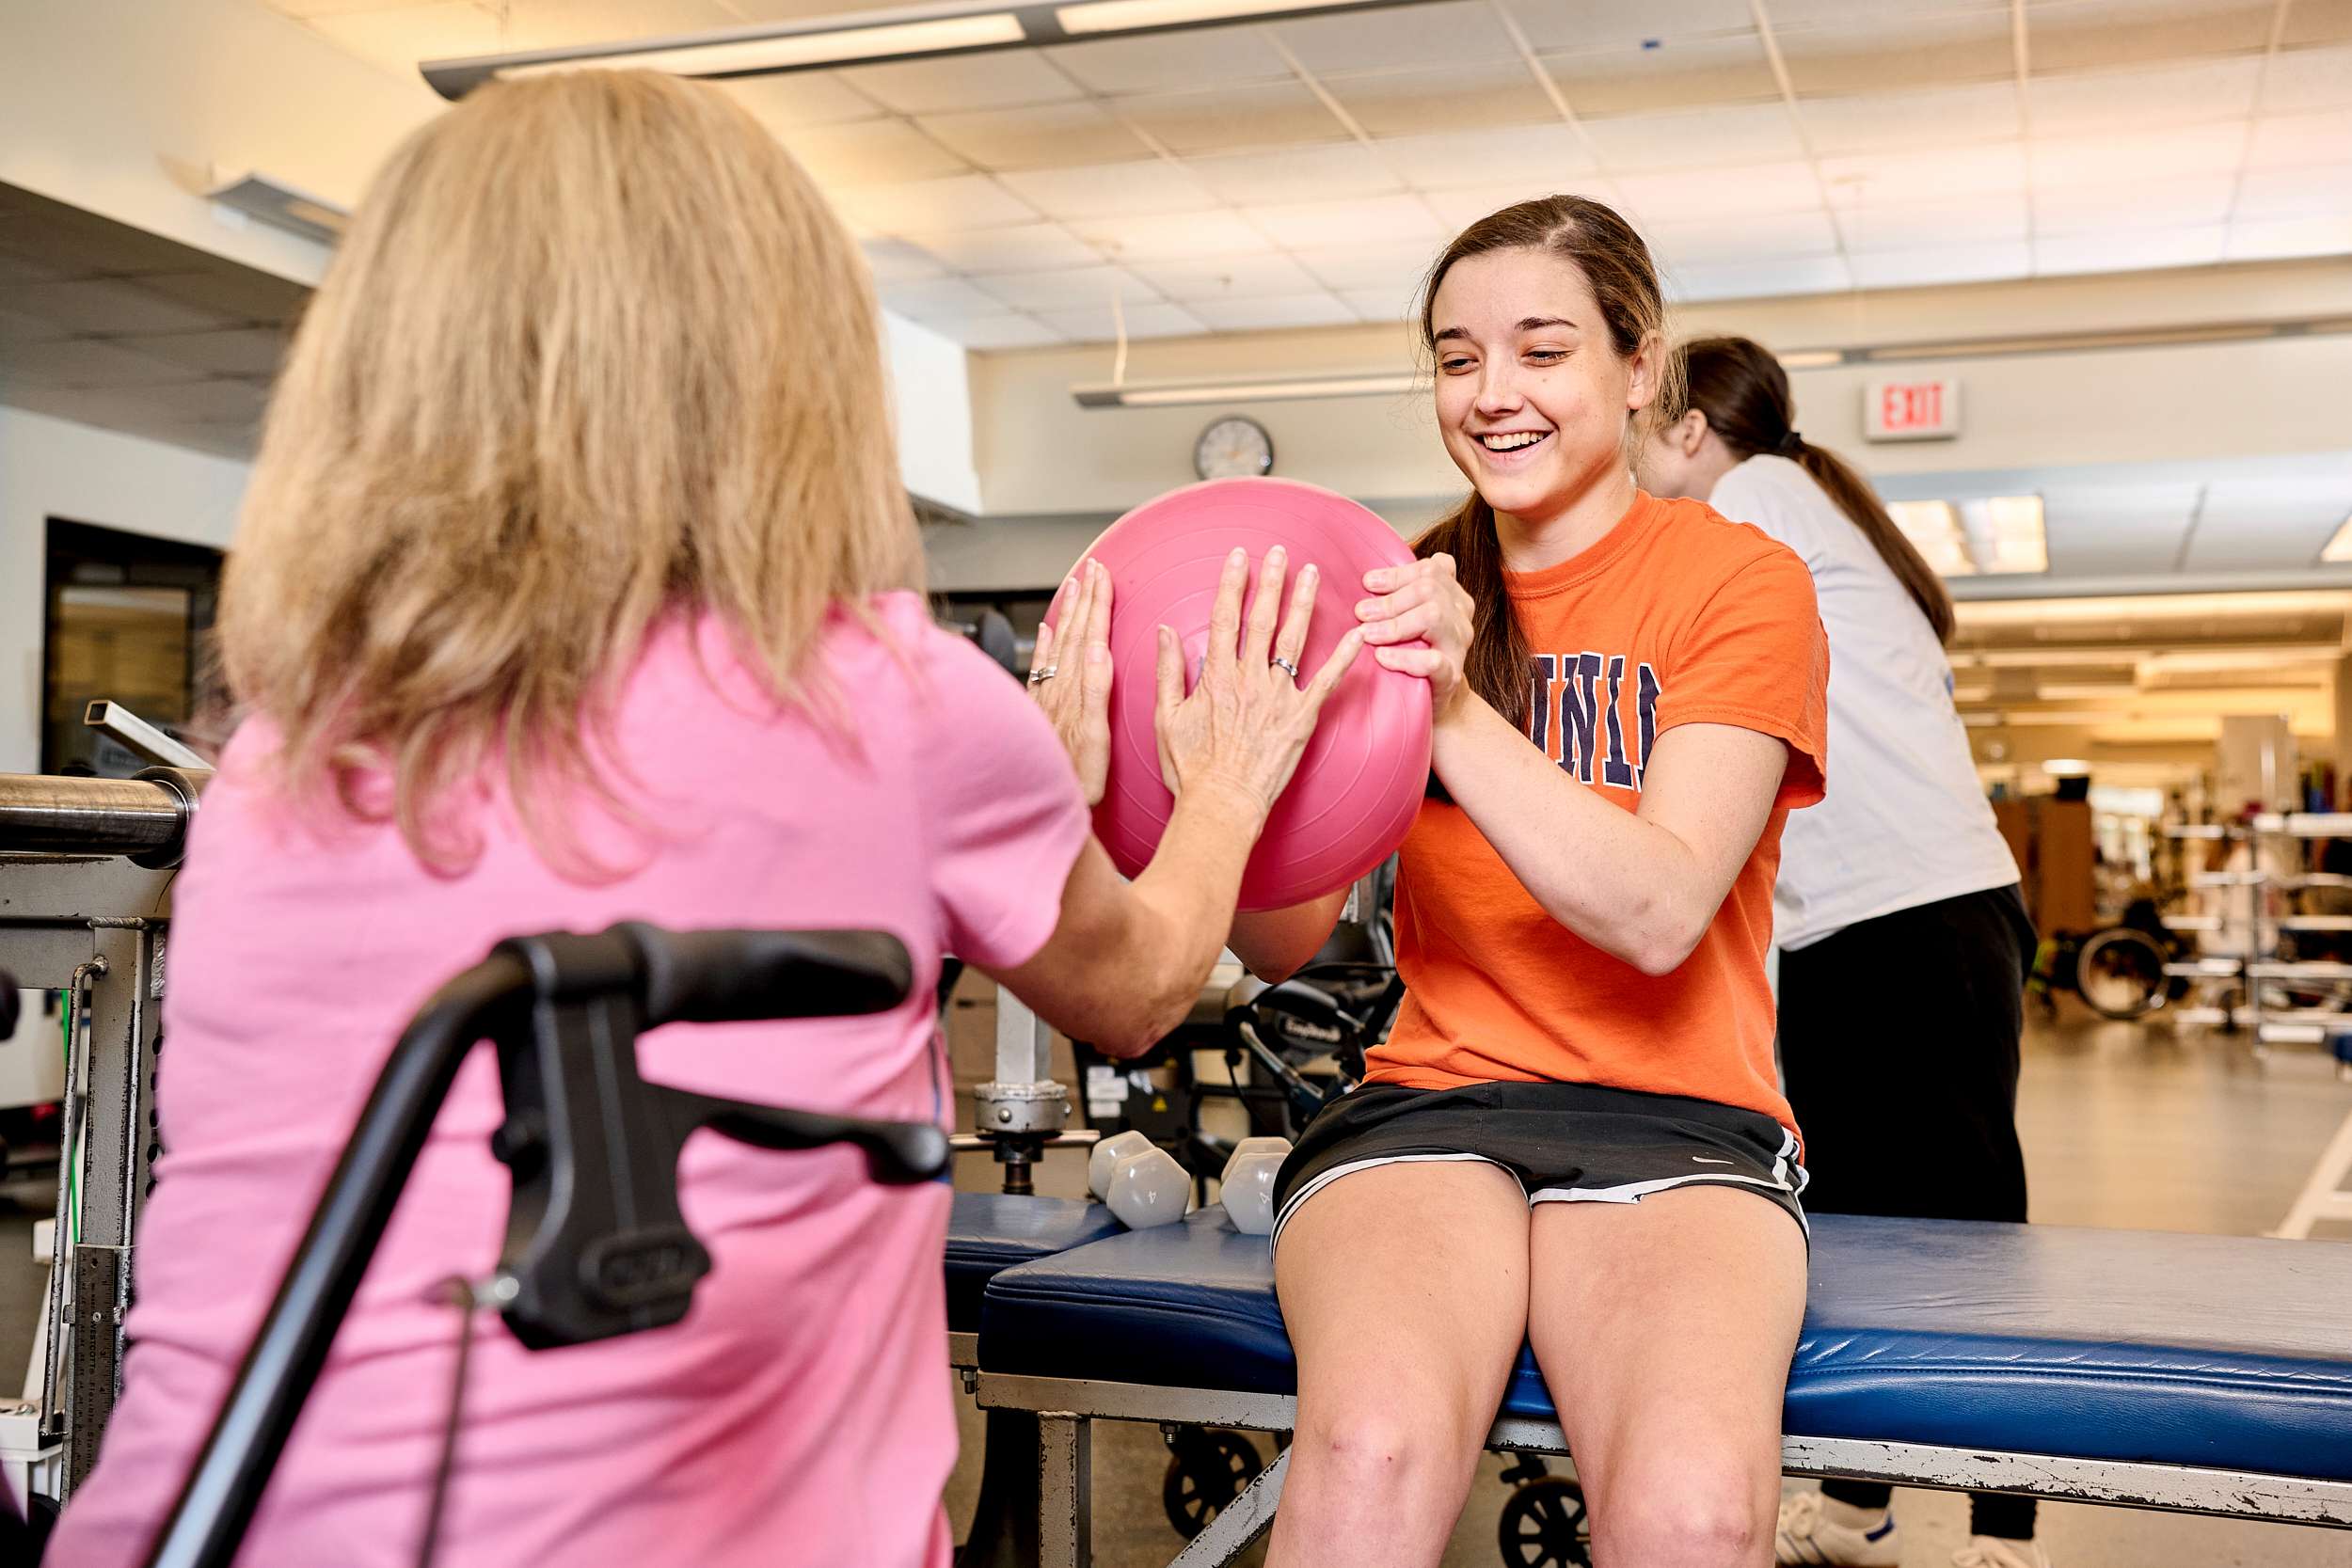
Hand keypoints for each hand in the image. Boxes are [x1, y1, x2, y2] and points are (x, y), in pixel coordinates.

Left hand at [1029, 558, 1112, 806]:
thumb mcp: (1095, 742)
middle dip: (1086, 597)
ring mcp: (1046, 697)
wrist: (1039, 803)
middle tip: (1094, 567)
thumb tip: (1100, 649)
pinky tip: (1045, 628)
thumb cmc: (1074, 781)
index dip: (1098, 603)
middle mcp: (1059, 689)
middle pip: (1075, 632)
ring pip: (1059, 643)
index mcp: (1077, 692)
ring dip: (1069, 612)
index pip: (1091, 636)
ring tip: (1075, 584)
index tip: (1104, 574)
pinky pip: (1041, 666)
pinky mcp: (1038, 709)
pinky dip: (1044, 644)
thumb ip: (1096, 693)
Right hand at [1154, 546, 1362, 818]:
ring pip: (1294, 639)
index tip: (1238, 557)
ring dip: (1304, 603)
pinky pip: (1327, 681)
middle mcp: (1249, 679)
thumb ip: (1167, 671)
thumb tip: (1164, 632)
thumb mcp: (1166, 717)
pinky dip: (1344, 657)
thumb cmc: (1191, 769)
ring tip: (1312, 573)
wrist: (1221, 805)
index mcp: (1216, 676)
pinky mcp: (1302, 718)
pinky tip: (1358, 635)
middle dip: (1271, 581)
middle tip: (1279, 552)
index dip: (1232, 583)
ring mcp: (1278, 697)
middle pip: (1262, 619)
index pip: (1225, 617)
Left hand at [1356, 552, 1473, 719]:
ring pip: (1434, 617)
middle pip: (1430, 590)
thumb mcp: (1410, 617)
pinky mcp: (1452, 675)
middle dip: (1391, 600)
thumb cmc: (1415, 651)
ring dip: (1394, 624)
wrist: (1434, 697)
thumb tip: (1364, 578)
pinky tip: (1382, 657)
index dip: (1398, 573)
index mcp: (1453, 595)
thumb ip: (1399, 594)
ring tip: (1367, 633)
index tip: (1368, 583)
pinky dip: (1405, 658)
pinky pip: (1433, 661)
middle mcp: (1460, 615)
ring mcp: (1459, 645)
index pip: (1433, 570)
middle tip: (1361, 612)